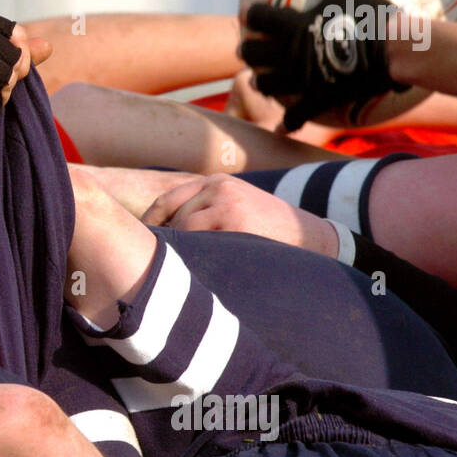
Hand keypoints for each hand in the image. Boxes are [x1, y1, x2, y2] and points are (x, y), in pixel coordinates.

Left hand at [142, 172, 338, 256]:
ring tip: (178, 274)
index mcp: (217, 181)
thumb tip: (161, 238)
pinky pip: (201, 244)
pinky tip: (196, 274)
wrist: (315, 238)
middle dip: (165, 242)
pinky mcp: (235, 223)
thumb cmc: (271, 232)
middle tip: (155, 267)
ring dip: (180, 253)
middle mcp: (219, 187)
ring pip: (185, 231)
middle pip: (173, 217)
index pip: (167, 201)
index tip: (141, 244)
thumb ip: (206, 211)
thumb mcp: (239, 207)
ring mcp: (227, 203)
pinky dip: (194, 258)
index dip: (151, 225)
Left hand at [239, 0, 406, 131]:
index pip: (260, 17)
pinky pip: (296, 116)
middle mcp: (290, 53)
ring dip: (260, 82)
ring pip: (266, 84)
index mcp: (294, 25)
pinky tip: (281, 129)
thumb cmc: (372, 15)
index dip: (251, 15)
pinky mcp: (317, 99)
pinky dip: (287, 122)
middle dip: (247, 51)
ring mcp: (302, 79)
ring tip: (257, 81)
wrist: (395, 51)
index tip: (247, 14)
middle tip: (246, 49)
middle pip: (253, 53)